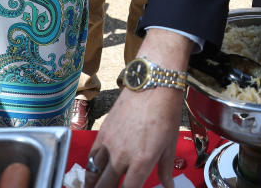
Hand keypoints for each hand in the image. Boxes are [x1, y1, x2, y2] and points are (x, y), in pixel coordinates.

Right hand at [86, 30, 193, 187]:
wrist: (153, 83)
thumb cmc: (166, 111)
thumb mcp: (171, 142)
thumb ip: (165, 168)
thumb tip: (168, 185)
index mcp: (142, 161)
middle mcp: (122, 156)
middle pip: (106, 186)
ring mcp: (110, 144)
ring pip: (94, 174)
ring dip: (93, 184)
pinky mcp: (103, 132)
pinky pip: (92, 156)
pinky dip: (90, 167)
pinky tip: (92, 172)